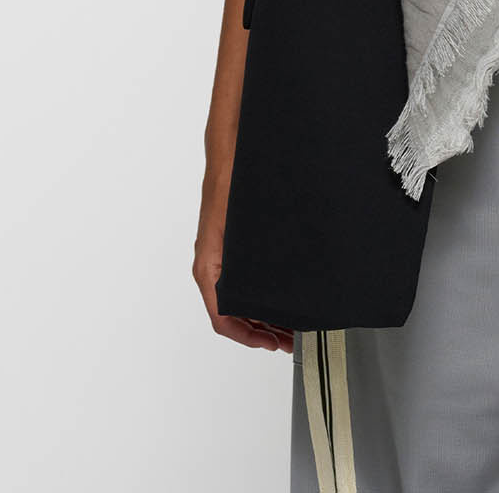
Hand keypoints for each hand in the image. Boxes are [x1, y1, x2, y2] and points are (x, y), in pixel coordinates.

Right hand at [195, 199, 294, 352]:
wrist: (230, 155)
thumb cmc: (230, 184)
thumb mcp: (236, 230)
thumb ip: (241, 265)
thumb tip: (263, 297)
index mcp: (208, 268)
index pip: (223, 319)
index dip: (248, 337)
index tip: (271, 344)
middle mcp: (212, 267)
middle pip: (233, 314)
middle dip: (261, 331)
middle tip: (289, 339)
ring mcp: (221, 258)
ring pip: (239, 299)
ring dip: (263, 315)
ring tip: (289, 325)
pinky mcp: (233, 248)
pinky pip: (243, 281)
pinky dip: (262, 294)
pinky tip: (282, 296)